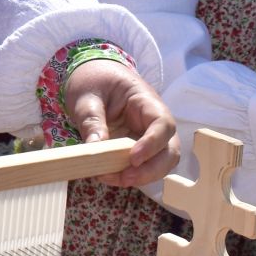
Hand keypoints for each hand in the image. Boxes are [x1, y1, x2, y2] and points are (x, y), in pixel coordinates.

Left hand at [61, 59, 178, 188]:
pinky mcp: (138, 148)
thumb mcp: (86, 97)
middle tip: (125, 177)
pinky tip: (109, 176)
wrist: (93, 77)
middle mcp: (154, 122)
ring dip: (142, 176)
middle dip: (152, 169)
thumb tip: (95, 147)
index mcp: (146, 101)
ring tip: (113, 178)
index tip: (133, 157)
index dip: (152, 144)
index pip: (162, 124)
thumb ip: (92, 120)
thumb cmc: (94, 81)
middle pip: (169, 150)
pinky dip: (130, 175)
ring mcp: (148, 137)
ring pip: (161, 163)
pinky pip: (143, 166)